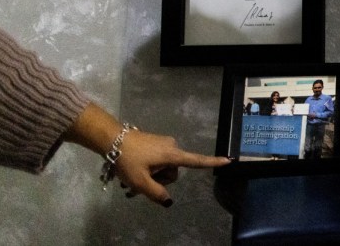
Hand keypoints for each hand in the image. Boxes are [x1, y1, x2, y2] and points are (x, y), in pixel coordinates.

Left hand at [115, 130, 230, 205]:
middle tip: (138, 184)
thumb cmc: (127, 160)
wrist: (111, 139)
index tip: (228, 160)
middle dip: (158, 180)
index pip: (196, 161)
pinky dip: (147, 169)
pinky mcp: (155, 143)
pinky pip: (157, 161)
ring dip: (150, 176)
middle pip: (172, 172)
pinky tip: (131, 173)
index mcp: (172, 155)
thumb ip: (156, 193)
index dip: (212, 163)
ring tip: (131, 180)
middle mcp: (172, 147)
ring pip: (163, 168)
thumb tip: (168, 201)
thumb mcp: (140, 182)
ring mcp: (163, 144)